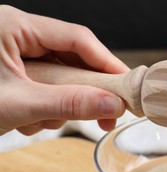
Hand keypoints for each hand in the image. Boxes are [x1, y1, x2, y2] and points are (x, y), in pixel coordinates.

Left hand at [0, 5, 128, 135]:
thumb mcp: (17, 104)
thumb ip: (68, 103)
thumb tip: (112, 105)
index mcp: (14, 26)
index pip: (77, 38)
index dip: (107, 62)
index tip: (126, 85)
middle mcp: (15, 35)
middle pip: (70, 59)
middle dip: (82, 91)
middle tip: (103, 116)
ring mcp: (13, 54)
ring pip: (58, 77)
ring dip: (58, 104)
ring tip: (38, 121)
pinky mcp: (11, 71)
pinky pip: (44, 86)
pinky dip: (44, 107)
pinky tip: (28, 119)